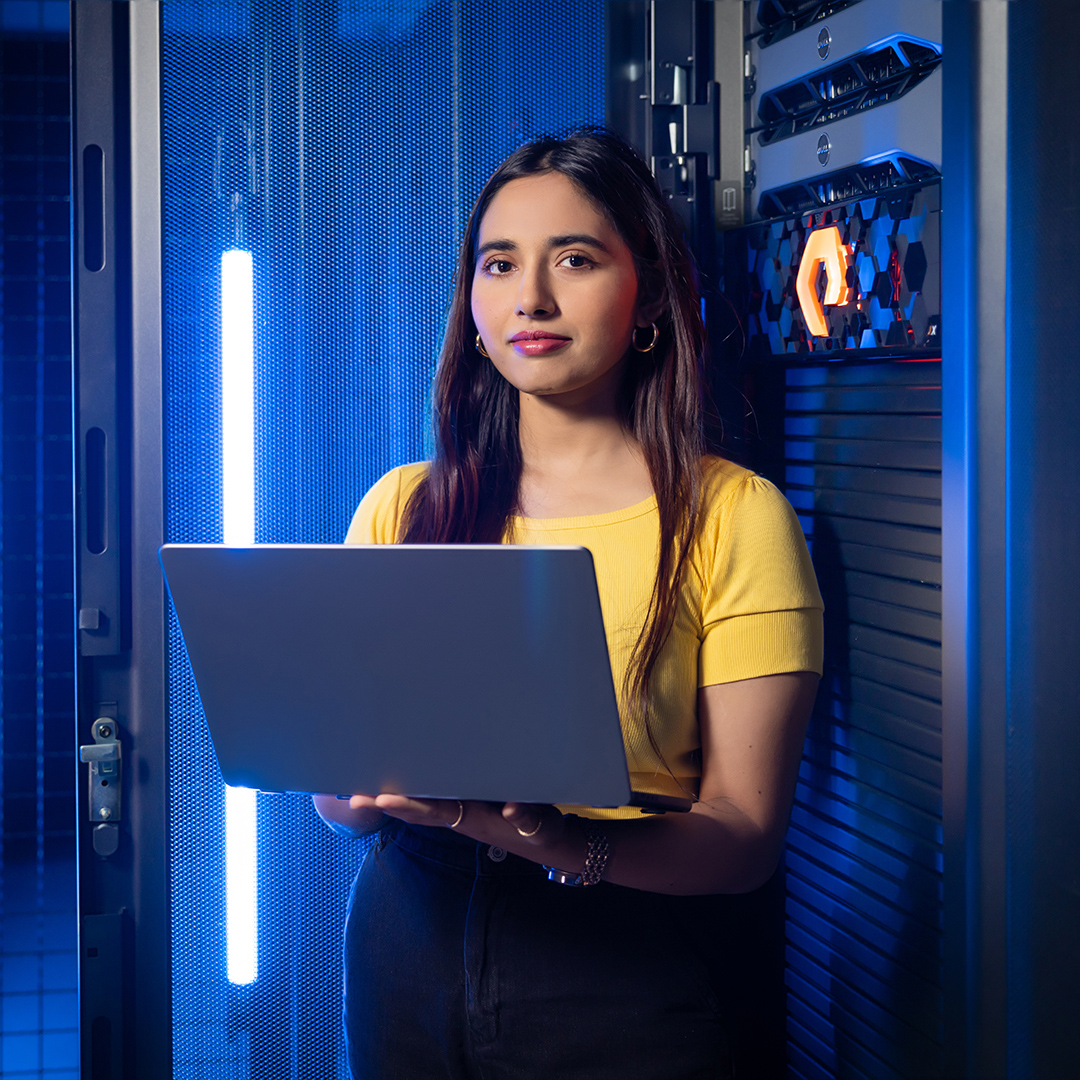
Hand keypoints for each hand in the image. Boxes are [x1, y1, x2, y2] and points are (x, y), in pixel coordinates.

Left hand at [348, 794, 581, 867]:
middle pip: (416, 810)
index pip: (435, 809)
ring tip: (363, 790)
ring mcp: (460, 811)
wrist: (546, 842)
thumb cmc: (541, 830)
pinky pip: (431, 798)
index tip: (383, 799)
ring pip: (420, 805)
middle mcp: (459, 816)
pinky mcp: (465, 804)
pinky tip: (394, 788)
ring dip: (392, 799)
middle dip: (386, 804)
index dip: (409, 804)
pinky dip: (410, 794)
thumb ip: (528, 817)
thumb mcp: (540, 824)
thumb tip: (514, 809)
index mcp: (473, 818)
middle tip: (354, 798)